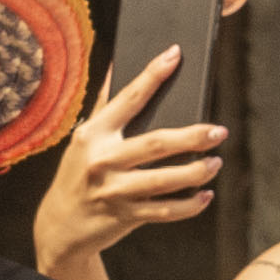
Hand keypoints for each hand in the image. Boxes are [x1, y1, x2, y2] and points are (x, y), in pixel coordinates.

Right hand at [34, 51, 234, 263]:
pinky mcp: (125, 216)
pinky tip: (205, 195)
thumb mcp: (84, 140)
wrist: (61, 225)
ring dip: (196, 172)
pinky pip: (165, 211)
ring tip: (215, 162)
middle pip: (156, 143)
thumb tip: (117, 64)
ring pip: (165, 180)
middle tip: (219, 131)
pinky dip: (189, 205)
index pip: (128, 99)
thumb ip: (103, 104)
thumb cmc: (78, 174)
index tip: (175, 55)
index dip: (152, 75)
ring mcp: (114, 191)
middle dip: (192, 136)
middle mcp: (102, 160)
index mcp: (94, 134)